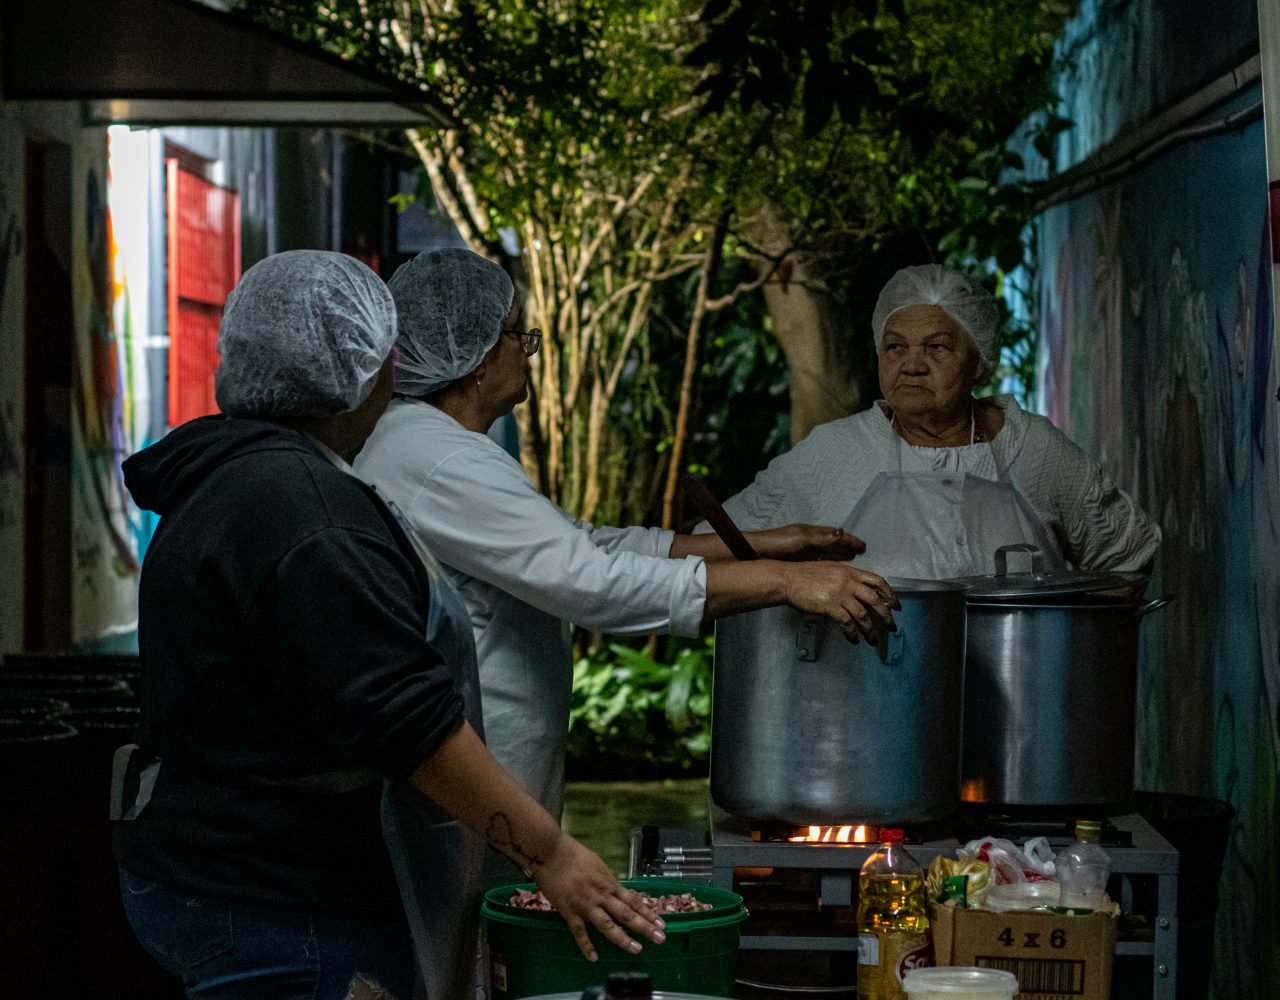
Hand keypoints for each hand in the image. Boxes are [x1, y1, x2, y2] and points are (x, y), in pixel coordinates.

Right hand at [532, 831, 665, 960]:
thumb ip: (607, 879)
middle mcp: (602, 896)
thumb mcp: (598, 864)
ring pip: (608, 926)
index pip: (633, 900)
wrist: (551, 853)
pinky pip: (580, 932)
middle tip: (660, 938)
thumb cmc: (574, 854)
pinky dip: (586, 946)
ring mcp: (586, 906)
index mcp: (609, 883)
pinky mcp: (570, 912)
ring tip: (637, 949)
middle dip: (645, 927)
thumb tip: (615, 887)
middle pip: (627, 914)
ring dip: (623, 939)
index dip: (648, 912)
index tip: (661, 922)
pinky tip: (594, 958)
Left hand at [747, 524, 866, 562]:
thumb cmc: (779, 544)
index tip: (864, 547)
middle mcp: (811, 540)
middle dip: (847, 547)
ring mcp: (805, 551)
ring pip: (827, 552)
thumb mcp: (802, 539)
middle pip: (833, 544)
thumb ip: (822, 538)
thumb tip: (842, 533)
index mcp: (812, 533)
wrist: (757, 553)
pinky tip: (833, 568)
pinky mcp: (799, 561)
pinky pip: (819, 560)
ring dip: (840, 555)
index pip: (836, 536)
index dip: (850, 541)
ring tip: (852, 560)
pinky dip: (829, 562)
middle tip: (861, 553)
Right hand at [782, 563, 898, 643]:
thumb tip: (856, 588)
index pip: (877, 581)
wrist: (788, 579)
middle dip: (886, 616)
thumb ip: (844, 576)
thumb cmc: (804, 574)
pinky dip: (852, 633)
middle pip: (875, 599)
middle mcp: (848, 582)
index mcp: (849, 571)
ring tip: (873, 640)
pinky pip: (847, 622)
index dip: (890, 594)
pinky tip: (853, 639)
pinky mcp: (830, 606)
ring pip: (863, 614)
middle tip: (891, 627)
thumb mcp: (829, 568)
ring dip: (870, 629)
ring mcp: (839, 594)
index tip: (896, 605)